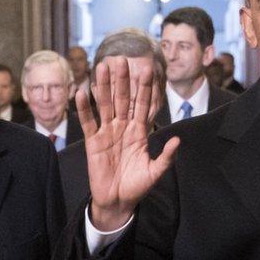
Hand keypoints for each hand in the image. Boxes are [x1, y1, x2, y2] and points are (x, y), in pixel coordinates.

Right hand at [79, 57, 179, 230]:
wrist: (117, 201)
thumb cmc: (137, 186)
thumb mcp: (155, 173)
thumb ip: (166, 157)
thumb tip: (177, 140)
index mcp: (140, 131)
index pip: (144, 104)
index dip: (146, 88)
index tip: (149, 69)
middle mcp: (124, 127)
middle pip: (124, 99)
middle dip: (123, 79)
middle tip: (122, 59)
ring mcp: (107, 132)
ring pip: (105, 104)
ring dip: (104, 86)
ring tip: (102, 66)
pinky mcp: (93, 142)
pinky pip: (88, 122)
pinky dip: (84, 108)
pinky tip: (82, 93)